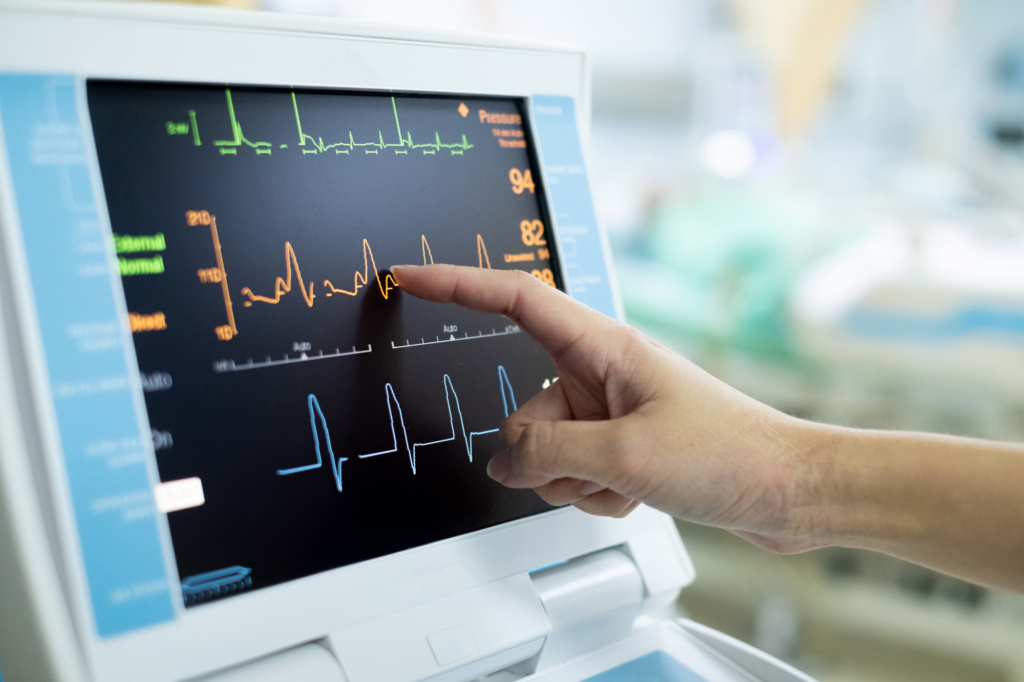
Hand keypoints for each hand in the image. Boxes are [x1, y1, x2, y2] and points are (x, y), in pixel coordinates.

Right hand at [392, 264, 821, 553]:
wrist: (789, 492)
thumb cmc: (730, 453)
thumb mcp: (623, 453)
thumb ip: (546, 453)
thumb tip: (504, 462)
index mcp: (604, 347)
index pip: (516, 300)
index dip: (458, 283)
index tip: (412, 276)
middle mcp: (601, 374)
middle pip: (524, 407)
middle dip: (542, 454)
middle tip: (590, 469)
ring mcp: (609, 413)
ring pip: (546, 450)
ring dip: (575, 480)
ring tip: (628, 481)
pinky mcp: (621, 446)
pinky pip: (573, 473)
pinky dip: (595, 493)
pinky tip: (639, 493)